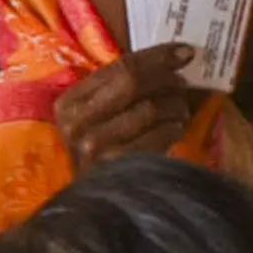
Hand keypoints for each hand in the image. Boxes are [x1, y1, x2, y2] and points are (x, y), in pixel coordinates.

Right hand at [55, 43, 197, 170]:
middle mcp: (76, 123)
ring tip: (179, 110)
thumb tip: (173, 58)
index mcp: (68, 104)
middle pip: (132, 82)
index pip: (118, 67)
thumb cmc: (100, 150)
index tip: (184, 51)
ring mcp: (94, 146)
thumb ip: (118, 89)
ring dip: (174, 106)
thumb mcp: (96, 117)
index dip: (156, 56)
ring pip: (149, 108)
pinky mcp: (117, 165)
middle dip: (166, 77)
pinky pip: (158, 136)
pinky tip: (174, 129)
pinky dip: (173, 129)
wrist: (92, 202)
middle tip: (183, 82)